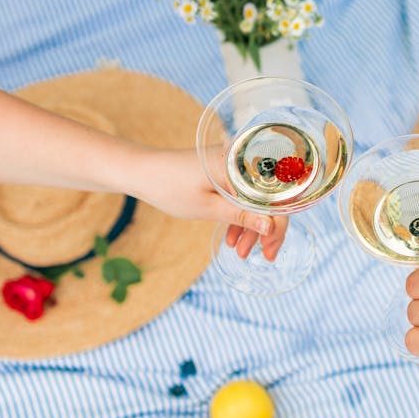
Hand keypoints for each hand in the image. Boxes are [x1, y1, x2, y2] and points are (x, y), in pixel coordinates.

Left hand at [130, 148, 287, 260]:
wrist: (142, 171)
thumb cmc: (170, 187)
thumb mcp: (207, 208)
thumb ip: (241, 216)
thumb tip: (271, 227)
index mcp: (241, 167)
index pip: (273, 199)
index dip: (277, 226)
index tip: (270, 250)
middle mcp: (244, 162)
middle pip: (268, 199)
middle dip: (266, 230)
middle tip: (263, 255)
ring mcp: (235, 166)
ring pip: (256, 200)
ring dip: (251, 225)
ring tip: (240, 250)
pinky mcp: (226, 172)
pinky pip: (242, 195)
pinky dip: (240, 215)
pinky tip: (233, 236)